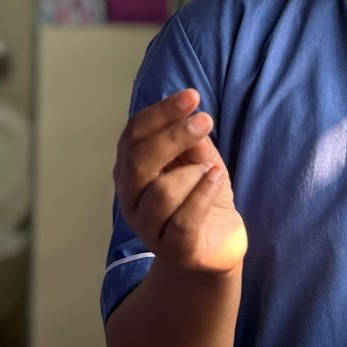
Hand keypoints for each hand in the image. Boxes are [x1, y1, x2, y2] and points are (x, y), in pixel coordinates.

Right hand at [114, 89, 246, 275]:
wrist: (216, 245)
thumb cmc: (201, 196)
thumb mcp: (199, 160)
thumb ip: (192, 142)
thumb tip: (191, 114)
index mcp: (130, 170)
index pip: (133, 135)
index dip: (160, 113)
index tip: (191, 96)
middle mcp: (131, 199)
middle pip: (139, 162)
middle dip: (172, 136)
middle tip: (205, 120)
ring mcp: (149, 228)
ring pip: (162, 192)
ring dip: (194, 172)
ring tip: (212, 170)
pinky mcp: (174, 250)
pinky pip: (184, 220)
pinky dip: (202, 194)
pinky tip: (216, 177)